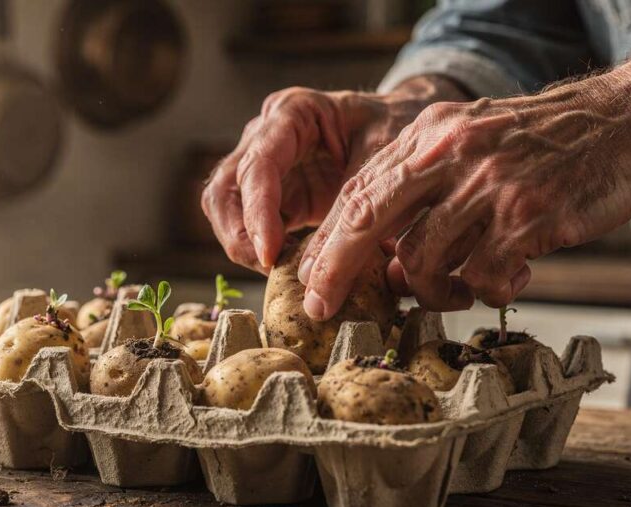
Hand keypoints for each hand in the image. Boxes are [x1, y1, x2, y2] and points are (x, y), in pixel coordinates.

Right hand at [201, 77, 469, 271]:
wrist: (405, 128)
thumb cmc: (395, 131)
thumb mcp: (383, 161)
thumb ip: (352, 207)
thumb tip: (325, 268)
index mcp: (293, 112)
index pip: (258, 164)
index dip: (258, 212)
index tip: (269, 254)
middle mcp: (266, 135)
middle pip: (225, 188)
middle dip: (238, 233)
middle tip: (266, 267)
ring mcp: (264, 166)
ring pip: (225, 210)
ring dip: (241, 245)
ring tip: (276, 271)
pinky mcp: (274, 196)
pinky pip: (248, 226)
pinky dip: (259, 251)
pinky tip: (286, 269)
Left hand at [298, 34, 630, 317]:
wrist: (621, 123)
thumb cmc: (538, 144)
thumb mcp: (468, 142)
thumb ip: (422, 193)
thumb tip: (384, 264)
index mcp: (429, 136)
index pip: (357, 193)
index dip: (327, 243)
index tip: (310, 282)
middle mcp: (450, 156)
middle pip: (367, 223)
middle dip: (337, 272)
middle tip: (324, 309)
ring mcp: (487, 187)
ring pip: (420, 261)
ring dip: (430, 292)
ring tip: (455, 292)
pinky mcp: (525, 219)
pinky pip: (479, 279)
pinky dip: (485, 292)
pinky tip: (508, 280)